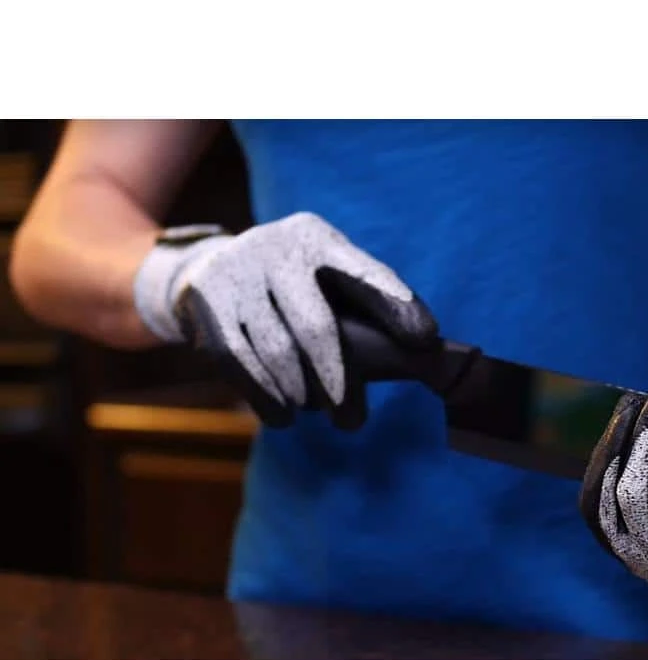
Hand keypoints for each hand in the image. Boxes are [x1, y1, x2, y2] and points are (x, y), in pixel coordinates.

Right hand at [132, 212, 438, 427]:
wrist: (206, 270)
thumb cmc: (293, 288)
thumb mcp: (326, 280)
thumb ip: (367, 307)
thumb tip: (429, 355)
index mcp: (318, 239)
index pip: (366, 275)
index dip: (397, 306)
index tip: (426, 341)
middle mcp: (278, 249)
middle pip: (316, 325)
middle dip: (339, 379)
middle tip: (352, 420)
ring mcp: (237, 274)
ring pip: (276, 350)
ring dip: (301, 394)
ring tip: (316, 413)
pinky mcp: (206, 303)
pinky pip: (238, 361)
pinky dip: (264, 396)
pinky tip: (283, 416)